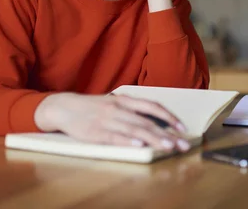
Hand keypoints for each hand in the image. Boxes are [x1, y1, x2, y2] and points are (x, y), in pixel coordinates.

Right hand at [34, 92, 190, 150]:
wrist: (64, 107)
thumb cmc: (93, 107)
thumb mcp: (114, 103)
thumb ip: (133, 110)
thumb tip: (156, 120)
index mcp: (124, 101)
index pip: (152, 106)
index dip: (169, 116)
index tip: (183, 128)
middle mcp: (118, 109)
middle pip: (147, 122)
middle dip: (168, 134)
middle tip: (183, 144)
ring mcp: (107, 121)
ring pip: (135, 130)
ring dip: (154, 139)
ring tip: (168, 146)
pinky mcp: (95, 133)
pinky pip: (114, 137)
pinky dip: (128, 141)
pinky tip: (139, 145)